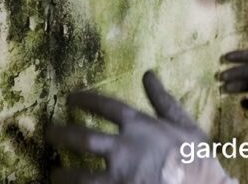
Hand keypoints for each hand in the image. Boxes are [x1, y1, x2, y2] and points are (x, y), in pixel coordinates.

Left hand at [47, 70, 234, 183]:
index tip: (71, 98)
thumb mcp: (185, 124)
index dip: (85, 100)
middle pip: (82, 138)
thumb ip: (163, 100)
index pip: (106, 106)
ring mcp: (118, 177)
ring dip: (63, 174)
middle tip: (49, 133)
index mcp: (140, 126)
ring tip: (54, 173)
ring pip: (78, 175)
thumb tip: (148, 74)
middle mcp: (124, 149)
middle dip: (61, 134)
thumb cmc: (198, 159)